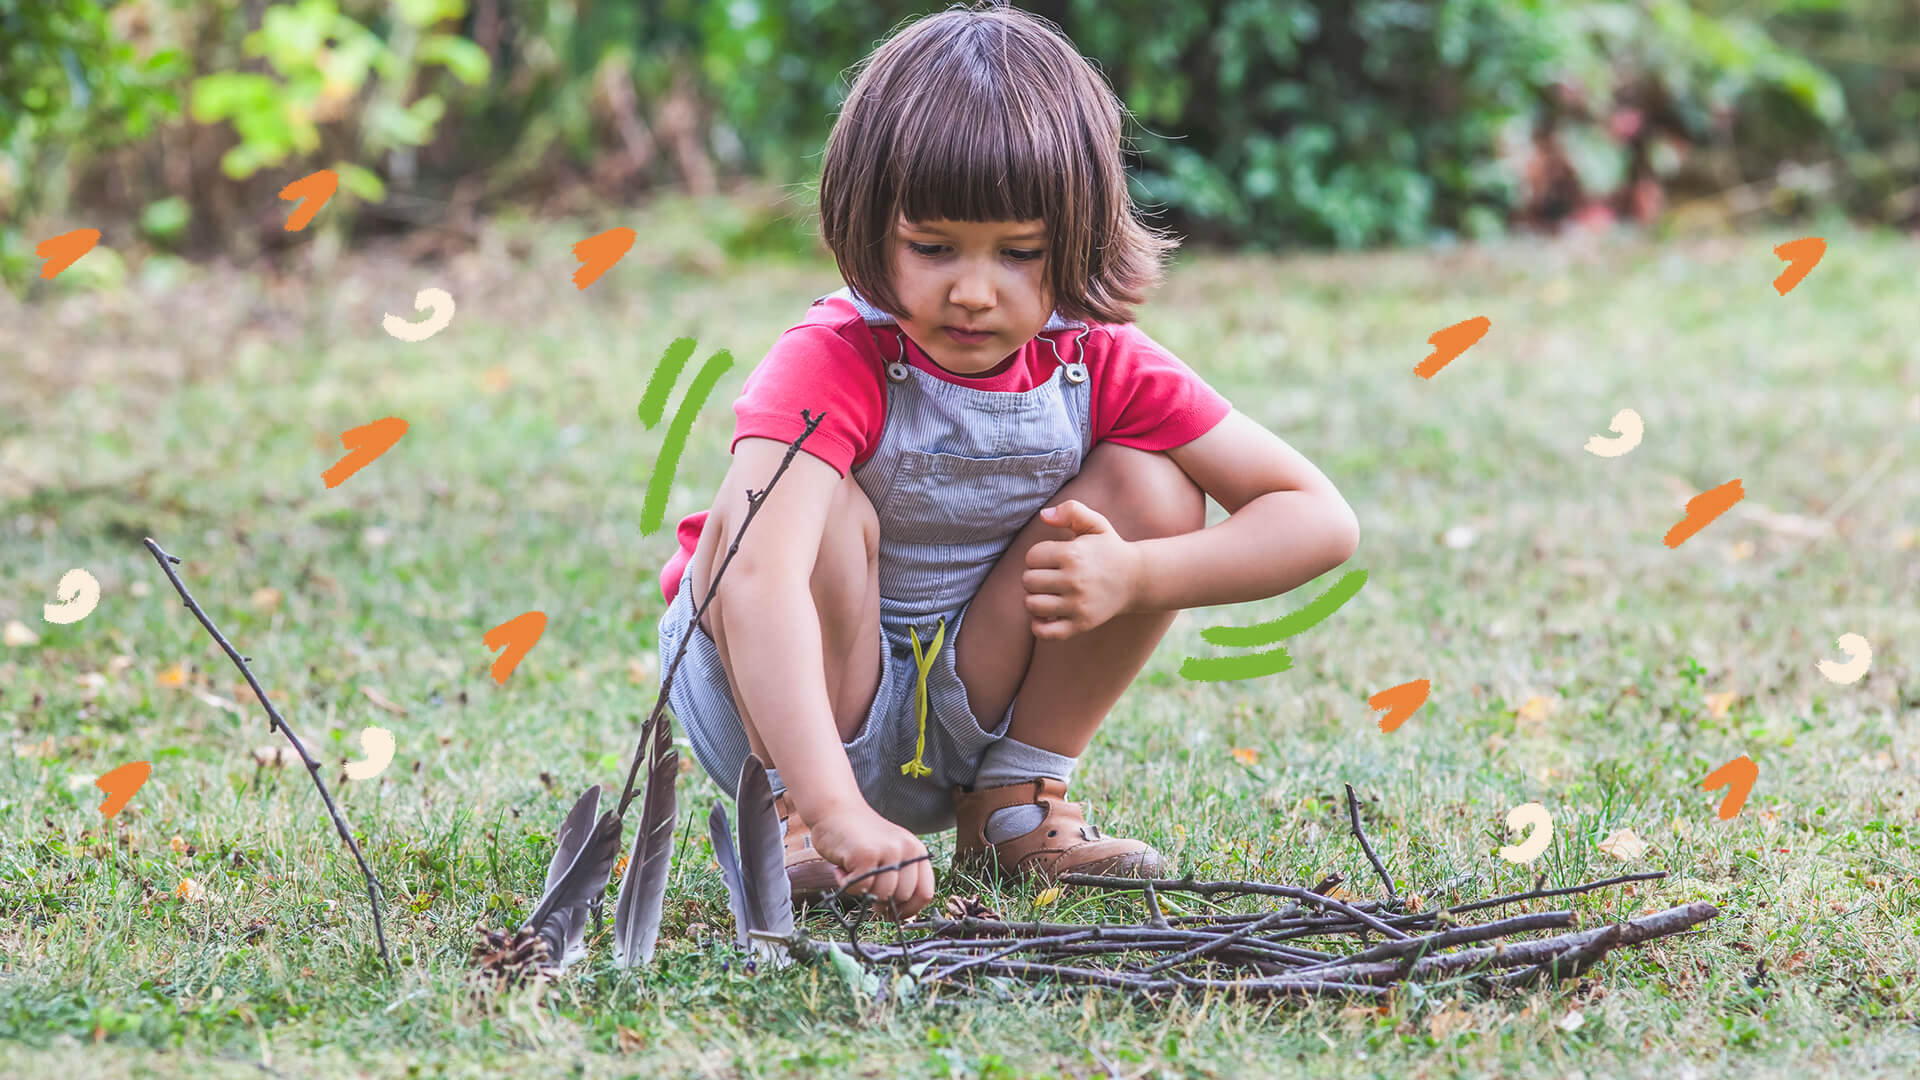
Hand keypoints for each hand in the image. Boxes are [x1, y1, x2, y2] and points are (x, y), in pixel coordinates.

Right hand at [807, 803, 934, 919]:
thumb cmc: (860, 836)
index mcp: (916, 851)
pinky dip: (846, 884)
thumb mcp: (890, 853)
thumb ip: (900, 877)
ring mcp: (887, 851)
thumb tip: (902, 914)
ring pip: (882, 895)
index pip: (925, 892)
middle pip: (902, 897)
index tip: (895, 914)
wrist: (834, 810)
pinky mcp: (866, 855)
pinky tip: (843, 868)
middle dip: (883, 901)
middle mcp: (906, 849)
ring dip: (862, 891)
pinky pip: (860, 888)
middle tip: (866, 888)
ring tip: (853, 871)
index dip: (910, 910)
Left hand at [1022, 499, 1142, 638]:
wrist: (1137, 579)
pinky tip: (1047, 615)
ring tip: (1047, 594)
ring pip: (1032, 605)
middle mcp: (1074, 581)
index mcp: (1073, 554)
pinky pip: (1045, 632)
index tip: (1052, 558)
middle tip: (1049, 576)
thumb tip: (1043, 515)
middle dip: (1034, 577)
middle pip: (1028, 581)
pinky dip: (1039, 625)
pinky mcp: (1081, 624)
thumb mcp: (1096, 524)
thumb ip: (1071, 511)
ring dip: (1035, 599)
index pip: (1031, 557)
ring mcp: (1077, 605)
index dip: (1038, 556)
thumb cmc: (1109, 550)